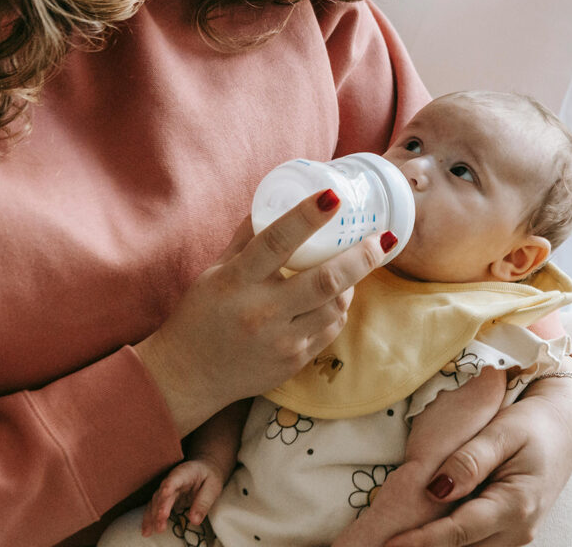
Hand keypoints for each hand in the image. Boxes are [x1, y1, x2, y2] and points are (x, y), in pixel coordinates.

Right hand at [136, 189, 396, 434]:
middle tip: (381, 239)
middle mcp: (261, 312)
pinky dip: (337, 310)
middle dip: (361, 257)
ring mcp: (281, 341)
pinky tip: (333, 298)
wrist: (189, 375)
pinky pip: (330, 330)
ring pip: (336, 307)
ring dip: (352, 283)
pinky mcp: (294, 362)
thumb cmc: (201, 315)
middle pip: (326, 281)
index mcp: (237, 281)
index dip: (307, 217)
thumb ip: (247, 237)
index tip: (333, 197)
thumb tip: (276, 199)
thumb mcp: (216, 270)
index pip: (276, 241)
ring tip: (353, 266)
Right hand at [141, 459, 224, 535]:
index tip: (166, 492)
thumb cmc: (208, 478)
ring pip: (155, 502)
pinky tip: (147, 531)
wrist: (203, 470)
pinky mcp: (163, 499)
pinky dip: (150, 520)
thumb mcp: (212, 487)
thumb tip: (194, 520)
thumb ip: (203, 503)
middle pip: (163, 493)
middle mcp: (171, 480)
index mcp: (186, 473)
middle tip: (161, 519)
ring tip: (155, 529)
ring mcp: (165, 490)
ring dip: (153, 516)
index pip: (176, 478)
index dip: (170, 485)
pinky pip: (154, 509)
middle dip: (161, 506)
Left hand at [383, 366, 571, 546]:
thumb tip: (436, 490)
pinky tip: (425, 533)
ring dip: (437, 545)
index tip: (389, 543)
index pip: (459, 532)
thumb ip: (470, 460)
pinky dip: (451, 541)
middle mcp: (518, 530)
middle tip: (385, 540)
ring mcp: (515, 536)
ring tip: (401, 538)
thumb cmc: (533, 425)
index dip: (422, 541)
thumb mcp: (502, 432)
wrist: (564, 428)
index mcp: (516, 505)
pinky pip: (475, 544)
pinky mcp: (508, 534)